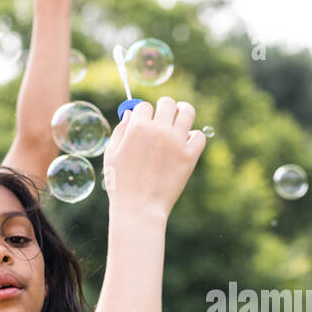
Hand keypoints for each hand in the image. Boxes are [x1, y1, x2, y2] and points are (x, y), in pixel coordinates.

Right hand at [102, 97, 206, 218]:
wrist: (139, 208)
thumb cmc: (120, 183)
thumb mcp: (111, 153)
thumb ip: (121, 130)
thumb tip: (131, 113)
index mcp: (138, 127)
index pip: (144, 106)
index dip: (144, 113)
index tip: (145, 120)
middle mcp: (159, 130)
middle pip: (167, 103)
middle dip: (164, 108)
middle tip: (165, 116)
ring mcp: (176, 142)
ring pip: (187, 112)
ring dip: (183, 112)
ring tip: (182, 116)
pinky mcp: (189, 156)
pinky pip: (199, 136)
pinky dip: (195, 136)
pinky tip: (188, 141)